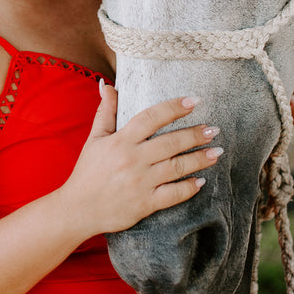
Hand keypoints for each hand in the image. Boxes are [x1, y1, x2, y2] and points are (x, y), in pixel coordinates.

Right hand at [63, 84, 222, 236]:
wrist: (77, 209)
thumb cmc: (87, 172)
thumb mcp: (94, 138)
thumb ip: (106, 111)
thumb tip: (108, 84)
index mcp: (121, 140)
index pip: (152, 118)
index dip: (174, 107)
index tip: (194, 101)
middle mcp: (132, 159)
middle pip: (171, 142)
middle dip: (195, 134)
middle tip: (214, 129)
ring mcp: (140, 183)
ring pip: (177, 167)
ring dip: (199, 159)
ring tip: (216, 151)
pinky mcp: (145, 204)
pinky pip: (173, 194)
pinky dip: (189, 187)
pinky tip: (201, 181)